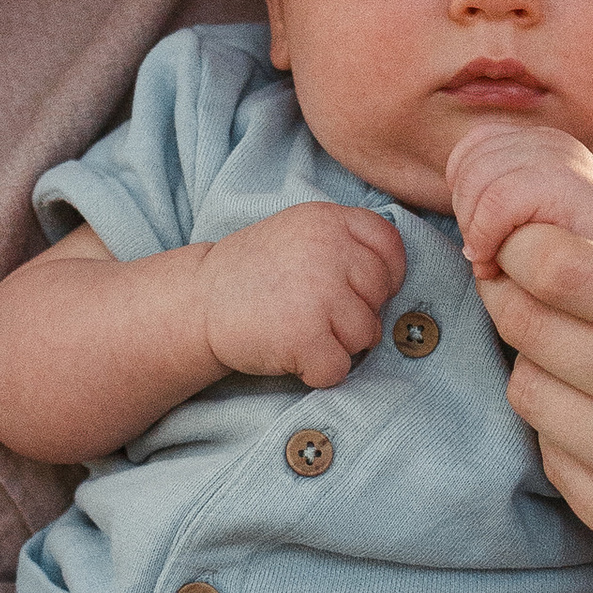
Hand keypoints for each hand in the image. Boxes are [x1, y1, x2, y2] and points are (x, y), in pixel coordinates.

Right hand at [200, 201, 404, 388]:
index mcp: (328, 220)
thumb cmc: (253, 273)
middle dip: (357, 313)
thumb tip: (394, 278)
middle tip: (316, 314)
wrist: (198, 302)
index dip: (386, 276)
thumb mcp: (299, 232)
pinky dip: (318, 371)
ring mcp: (319, 295)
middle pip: (381, 296)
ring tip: (300, 329)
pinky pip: (339, 368)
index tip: (361, 290)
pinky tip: (292, 352)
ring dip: (339, 344)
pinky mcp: (306, 337)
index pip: (390, 246)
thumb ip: (344, 241)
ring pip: (366, 335)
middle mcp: (329, 252)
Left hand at [448, 117, 592, 277]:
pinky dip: (489, 241)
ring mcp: (564, 157)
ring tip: (503, 264)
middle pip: (467, 164)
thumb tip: (452, 200)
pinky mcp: (567, 182)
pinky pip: (495, 203)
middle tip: (493, 259)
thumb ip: (494, 201)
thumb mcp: (528, 222)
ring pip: (476, 183)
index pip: (469, 149)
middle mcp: (553, 140)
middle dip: (468, 218)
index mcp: (542, 141)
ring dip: (479, 234)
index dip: (466, 199)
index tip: (488, 243)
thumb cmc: (580, 265)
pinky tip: (508, 266)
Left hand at [476, 188, 592, 592]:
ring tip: (582, 352)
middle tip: (533, 283)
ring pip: (531, 400)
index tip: (525, 239)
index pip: (563, 273)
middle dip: (516, 295)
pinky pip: (557, 468)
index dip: (523, 246)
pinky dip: (566, 432)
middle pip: (532, 333)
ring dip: (540, 364)